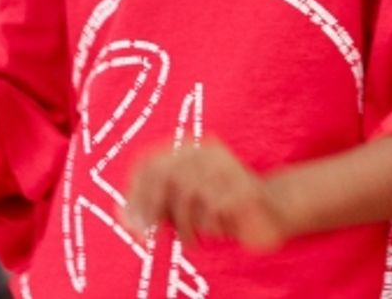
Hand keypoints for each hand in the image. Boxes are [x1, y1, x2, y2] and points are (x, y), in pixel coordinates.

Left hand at [122, 139, 290, 252]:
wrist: (270, 211)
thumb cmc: (218, 210)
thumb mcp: (181, 209)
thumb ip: (154, 207)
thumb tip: (120, 214)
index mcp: (187, 151)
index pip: (147, 165)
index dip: (136, 194)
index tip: (134, 224)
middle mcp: (205, 152)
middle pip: (165, 177)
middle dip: (156, 211)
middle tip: (155, 237)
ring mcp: (227, 166)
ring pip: (188, 193)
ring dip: (187, 225)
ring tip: (192, 240)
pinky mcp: (245, 187)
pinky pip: (214, 207)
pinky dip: (210, 225)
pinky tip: (216, 231)